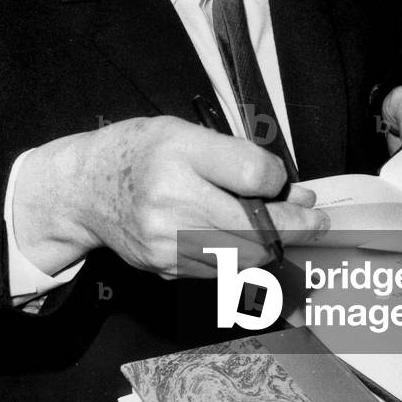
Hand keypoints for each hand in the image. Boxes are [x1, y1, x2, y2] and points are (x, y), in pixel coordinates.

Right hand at [12, 116, 328, 279]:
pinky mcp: (165, 268)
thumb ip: (236, 157)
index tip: (287, 181)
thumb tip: (290, 189)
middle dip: (296, 227)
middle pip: (253, 226)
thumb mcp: (184, 132)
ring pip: (243, 256)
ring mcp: (166, 241)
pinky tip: (251, 245)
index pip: (251, 173)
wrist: (83, 190)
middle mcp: (170, 198)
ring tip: (290, 233)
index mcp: (178, 152)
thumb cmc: (138, 152)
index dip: (279, 180)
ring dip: (275, 247)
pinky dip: (243, 259)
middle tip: (318, 222)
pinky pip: (219, 269)